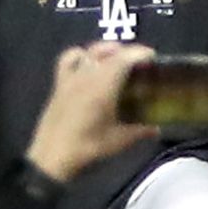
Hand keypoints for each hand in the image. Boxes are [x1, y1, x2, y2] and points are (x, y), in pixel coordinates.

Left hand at [25, 43, 158, 181]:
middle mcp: (86, 76)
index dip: (140, 53)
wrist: (52, 158)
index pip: (124, 58)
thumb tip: (156, 129)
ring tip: (117, 58)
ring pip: (89, 52)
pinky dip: (79, 55)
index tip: (153, 58)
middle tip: (139, 63)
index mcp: (103, 86)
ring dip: (105, 50)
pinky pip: (67, 60)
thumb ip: (140, 131)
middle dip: (127, 52)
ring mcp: (70, 78)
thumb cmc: (88, 148)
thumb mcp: (119, 141)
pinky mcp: (58, 85)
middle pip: (109, 52)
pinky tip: (86, 61)